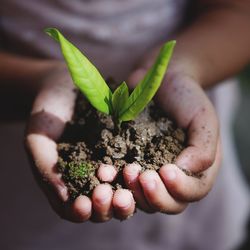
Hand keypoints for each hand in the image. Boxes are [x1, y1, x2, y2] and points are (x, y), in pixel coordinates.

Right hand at [25, 64, 134, 222]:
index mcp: (70, 183)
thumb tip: (65, 198)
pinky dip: (138, 172)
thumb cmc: (48, 112)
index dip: (80, 212)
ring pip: (123, 194)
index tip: (84, 203)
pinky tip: (138, 164)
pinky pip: (137, 168)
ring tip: (126, 177)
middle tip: (108, 192)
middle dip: (107, 206)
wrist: (66, 87)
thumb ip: (45, 166)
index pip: (76, 210)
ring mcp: (113, 166)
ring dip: (127, 194)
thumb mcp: (38, 137)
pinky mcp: (128, 151)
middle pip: (104, 209)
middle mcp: (93, 180)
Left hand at [118, 54, 221, 213]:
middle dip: (152, 195)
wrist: (160, 82)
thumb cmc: (186, 99)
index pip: (191, 193)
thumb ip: (202, 148)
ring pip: (141, 199)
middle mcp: (173, 178)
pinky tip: (104, 171)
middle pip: (166, 204)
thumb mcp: (202, 118)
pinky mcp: (128, 163)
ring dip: (131, 193)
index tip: (165, 170)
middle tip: (139, 174)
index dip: (178, 188)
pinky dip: (112, 181)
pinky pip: (120, 181)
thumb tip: (184, 172)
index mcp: (196, 171)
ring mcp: (149, 172)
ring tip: (123, 172)